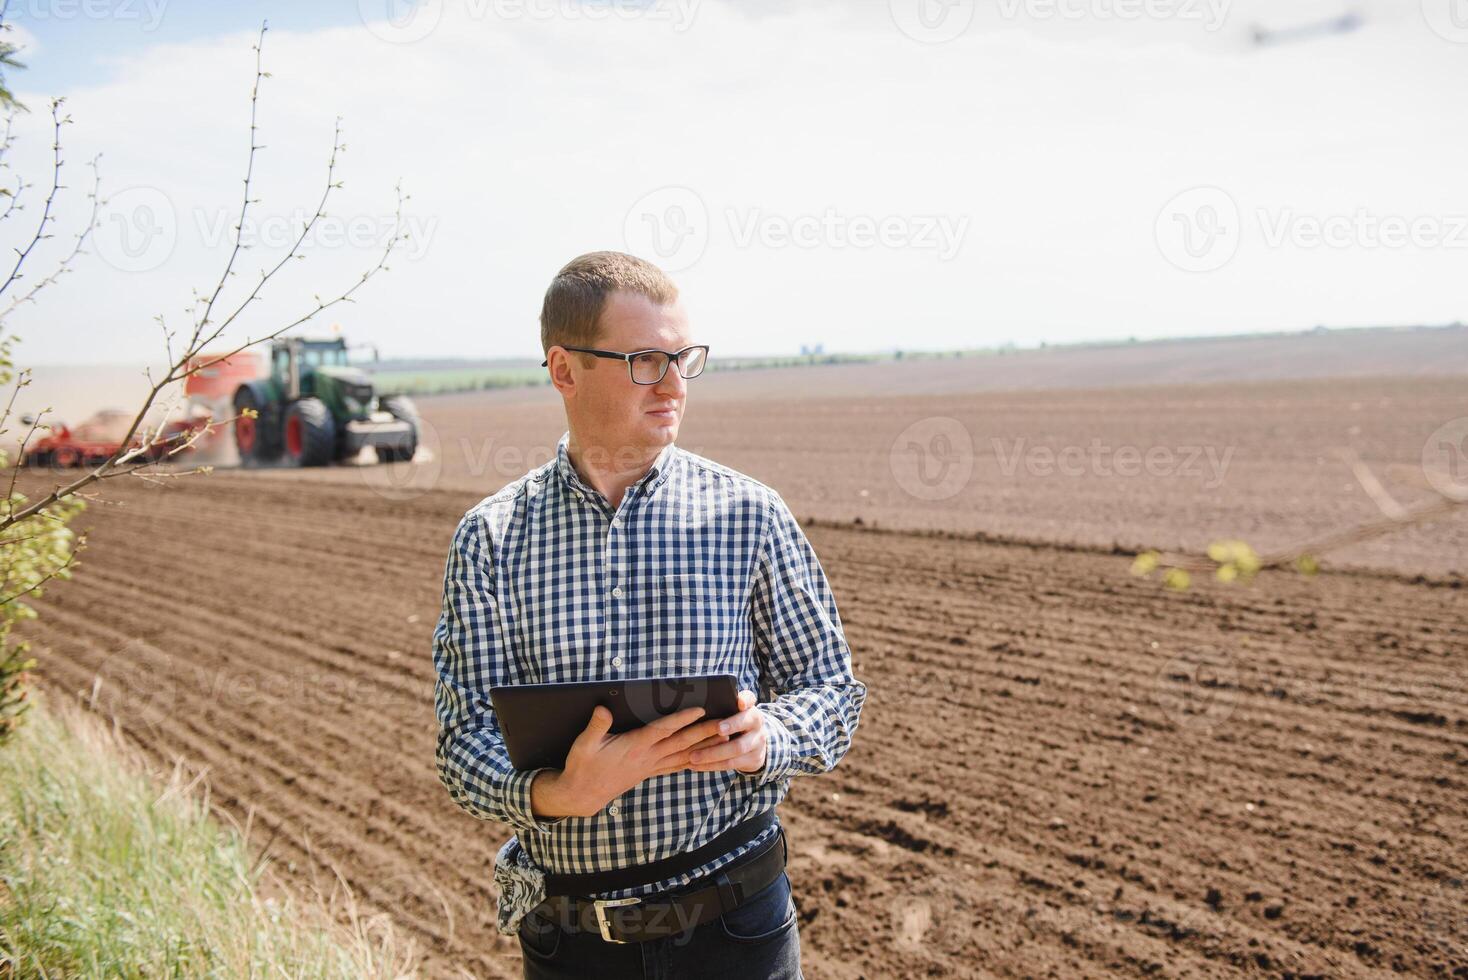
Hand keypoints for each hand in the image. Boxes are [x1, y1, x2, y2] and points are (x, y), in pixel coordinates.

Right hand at [536, 703, 733, 817]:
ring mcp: (649, 767)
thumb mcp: (584, 745)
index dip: (681, 719)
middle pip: (681, 743)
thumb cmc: (582, 766)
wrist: (581, 795)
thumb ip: (596, 726)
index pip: (662, 730)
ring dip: (704, 747)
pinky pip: (676, 766)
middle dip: (704, 732)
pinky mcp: (648, 773)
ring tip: (724, 737)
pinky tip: (704, 758)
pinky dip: (692, 760)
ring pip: (683, 755)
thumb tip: (603, 708)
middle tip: (725, 722)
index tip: (699, 710)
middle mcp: (647, 757)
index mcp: (634, 747)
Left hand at [686, 690, 767, 774]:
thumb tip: (699, 698)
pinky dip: (712, 765)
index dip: (745, 701)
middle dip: (731, 726)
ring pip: (736, 749)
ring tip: (693, 756)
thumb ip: (723, 704)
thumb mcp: (734, 712)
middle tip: (717, 729)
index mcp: (750, 709)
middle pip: (745, 725)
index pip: (750, 700)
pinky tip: (697, 765)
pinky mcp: (753, 760)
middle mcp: (757, 725)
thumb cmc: (735, 723)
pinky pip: (731, 764)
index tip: (739, 703)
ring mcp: (757, 744)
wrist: (755, 744)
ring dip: (713, 753)